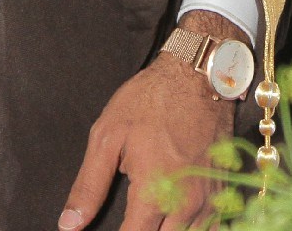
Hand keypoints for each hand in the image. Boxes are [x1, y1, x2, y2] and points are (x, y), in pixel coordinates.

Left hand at [60, 11, 242, 230]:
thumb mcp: (107, 137)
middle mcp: (186, 204)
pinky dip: (194, 229)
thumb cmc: (149, 101)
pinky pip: (213, 228)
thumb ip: (88, 186)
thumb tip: (69, 225)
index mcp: (153, 193)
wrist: (197, 75)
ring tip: (149, 220)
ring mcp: (209, 199)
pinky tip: (176, 222)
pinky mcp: (222, 191)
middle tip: (129, 222)